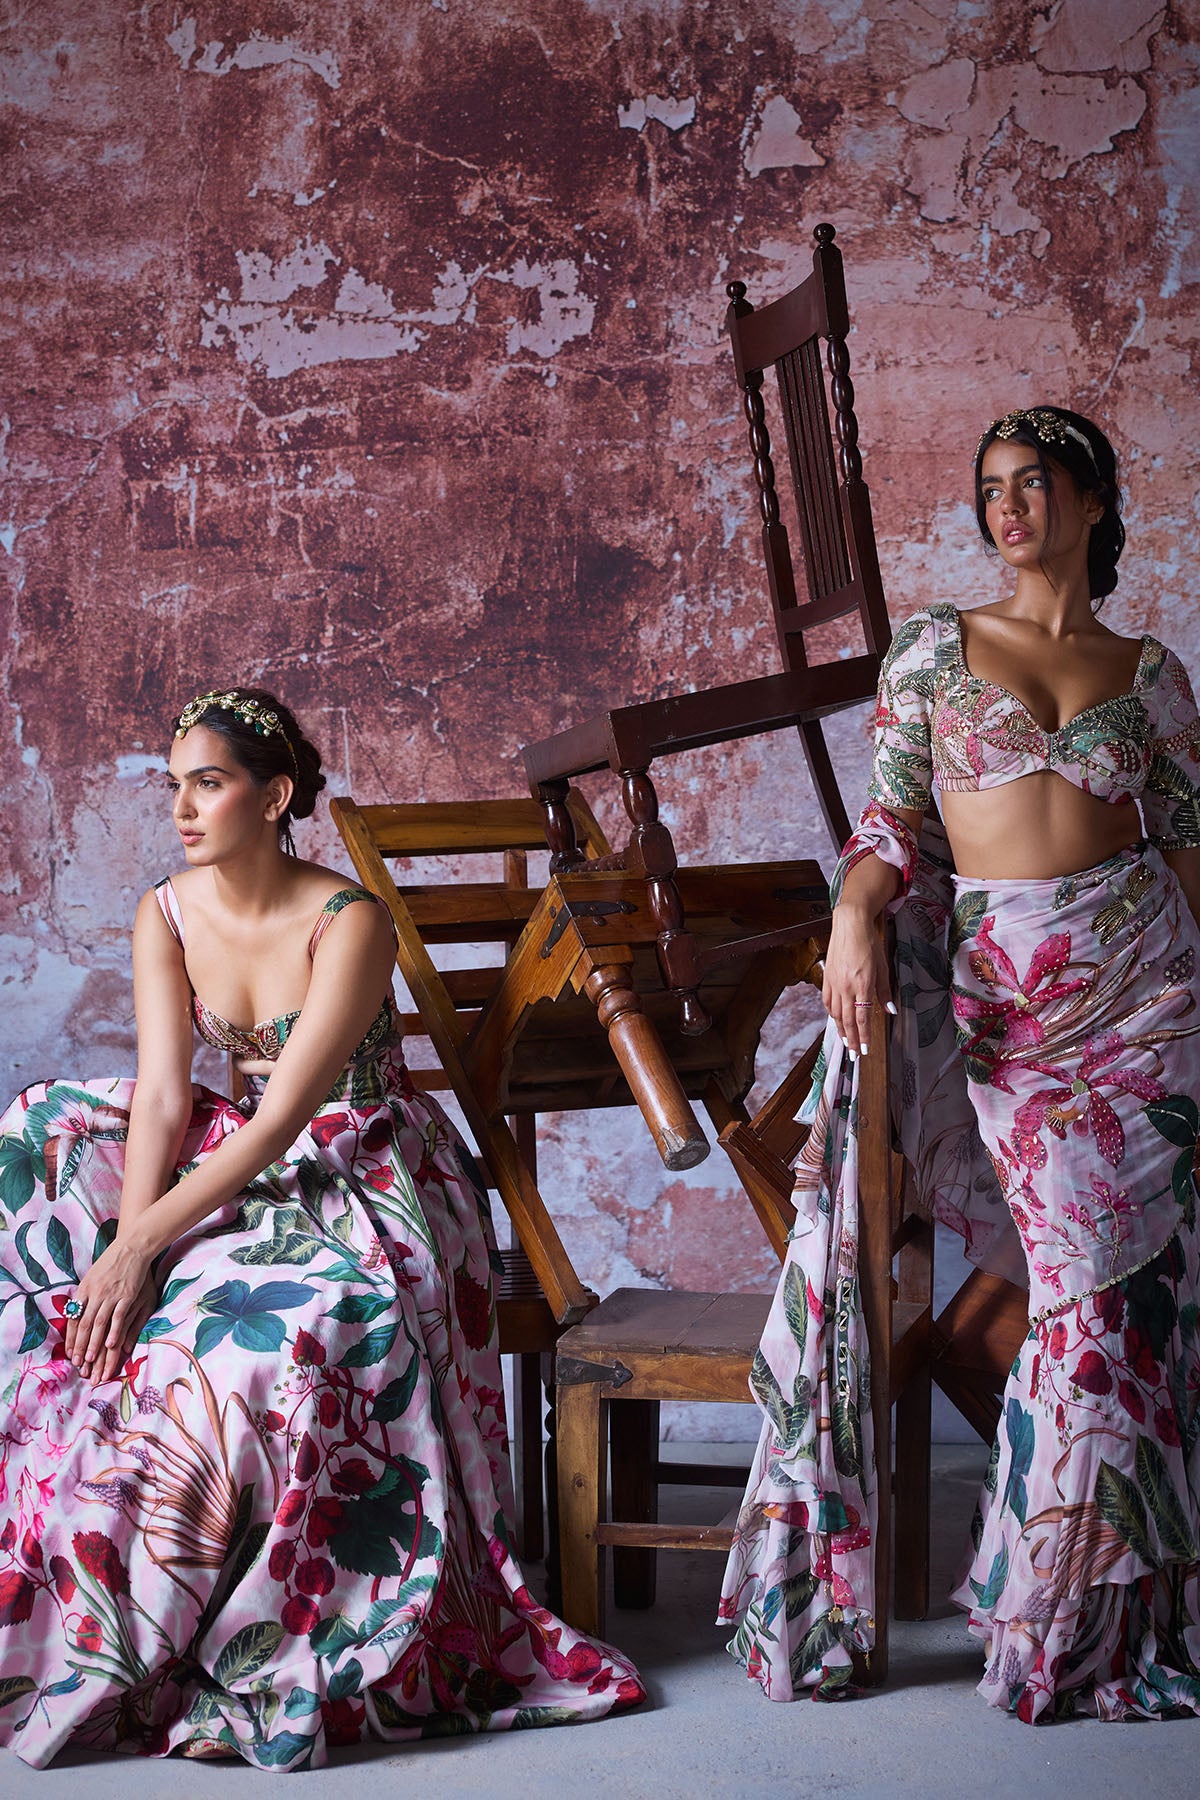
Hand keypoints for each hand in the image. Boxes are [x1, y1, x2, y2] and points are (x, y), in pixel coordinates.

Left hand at [63, 1236, 157, 1384]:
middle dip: (81, 1347)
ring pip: (99, 1323)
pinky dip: (114, 1331)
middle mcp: (95, 1293)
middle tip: (79, 1365)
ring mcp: (111, 1294)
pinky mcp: (127, 1294)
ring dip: (94, 1344)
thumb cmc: (113, 1262)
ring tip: (91, 1360)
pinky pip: (118, 1316)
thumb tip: (77, 1312)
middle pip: (85, 1325)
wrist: (132, 1246)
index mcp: (85, 1290)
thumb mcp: (93, 1276)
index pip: (75, 1318)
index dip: (72, 1338)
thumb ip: (87, 1296)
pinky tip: (111, 1345)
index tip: (71, 1355)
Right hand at [822, 904, 894, 1058]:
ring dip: (841, 1030)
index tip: (864, 1050)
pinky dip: (832, 1014)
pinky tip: (836, 1019)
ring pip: (836, 1013)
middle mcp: (846, 987)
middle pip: (847, 1020)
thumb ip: (884, 991)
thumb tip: (890, 1011)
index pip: (862, 1018)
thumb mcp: (882, 966)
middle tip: (853, 1055)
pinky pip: (828, 1001)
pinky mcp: (828, 977)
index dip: (863, 1036)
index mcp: (862, 984)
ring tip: (845, 1042)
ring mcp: (834, 982)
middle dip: (851, 1039)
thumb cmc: (869, 942)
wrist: (850, 924)